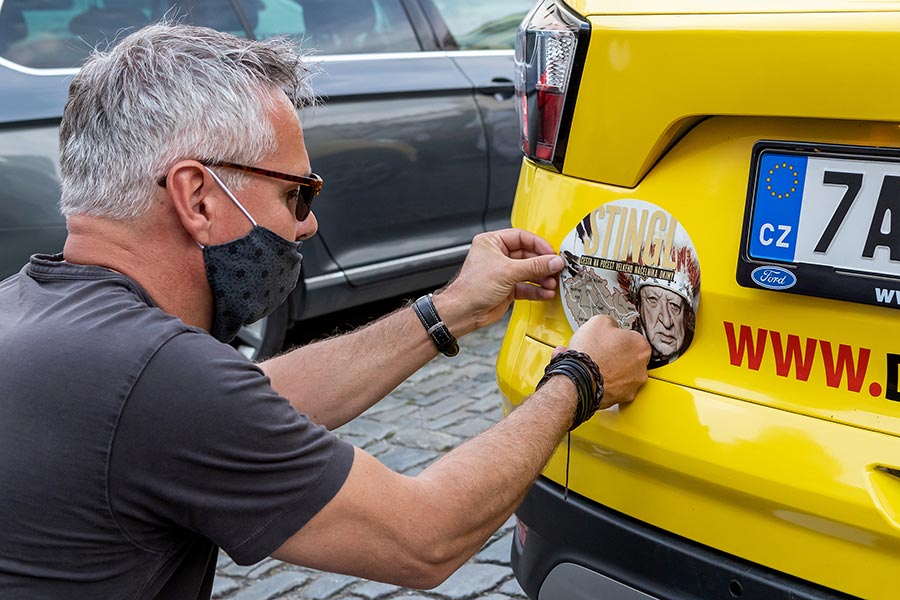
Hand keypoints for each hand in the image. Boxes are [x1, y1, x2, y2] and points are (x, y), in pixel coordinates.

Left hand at [437, 229, 564, 332]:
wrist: (464, 312)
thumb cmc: (472, 288)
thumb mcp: (507, 272)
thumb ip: (534, 266)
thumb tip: (553, 261)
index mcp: (492, 242)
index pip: (521, 237)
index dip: (539, 245)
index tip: (552, 253)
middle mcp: (498, 256)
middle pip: (528, 255)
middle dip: (543, 264)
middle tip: (556, 269)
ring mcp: (503, 272)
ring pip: (529, 272)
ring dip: (542, 278)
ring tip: (552, 283)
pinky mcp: (508, 288)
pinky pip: (527, 286)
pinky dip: (537, 290)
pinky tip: (546, 292)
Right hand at [566, 315, 649, 408]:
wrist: (578, 379)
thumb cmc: (590, 353)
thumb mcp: (598, 322)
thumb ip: (610, 322)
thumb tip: (610, 326)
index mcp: (640, 345)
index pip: (632, 337)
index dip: (617, 338)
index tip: (608, 339)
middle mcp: (641, 367)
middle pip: (630, 357)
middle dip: (616, 355)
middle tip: (601, 352)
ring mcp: (633, 384)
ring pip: (623, 374)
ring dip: (611, 370)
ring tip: (593, 365)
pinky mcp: (623, 398)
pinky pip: (615, 387)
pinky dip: (606, 383)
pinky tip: (594, 377)